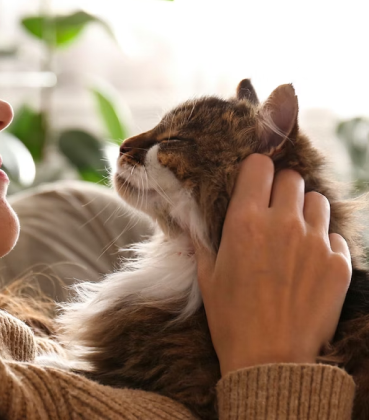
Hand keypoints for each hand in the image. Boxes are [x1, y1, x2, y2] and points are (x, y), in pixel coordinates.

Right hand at [195, 153, 351, 375]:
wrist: (269, 360)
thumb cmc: (231, 318)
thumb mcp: (207, 274)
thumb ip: (202, 237)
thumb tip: (188, 214)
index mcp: (245, 222)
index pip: (259, 166)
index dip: (255, 171)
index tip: (252, 182)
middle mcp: (283, 224)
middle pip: (291, 178)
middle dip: (280, 188)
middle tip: (272, 209)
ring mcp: (315, 243)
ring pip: (318, 201)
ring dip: (305, 211)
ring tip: (293, 234)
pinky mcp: (339, 264)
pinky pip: (335, 236)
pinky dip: (323, 243)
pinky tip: (308, 264)